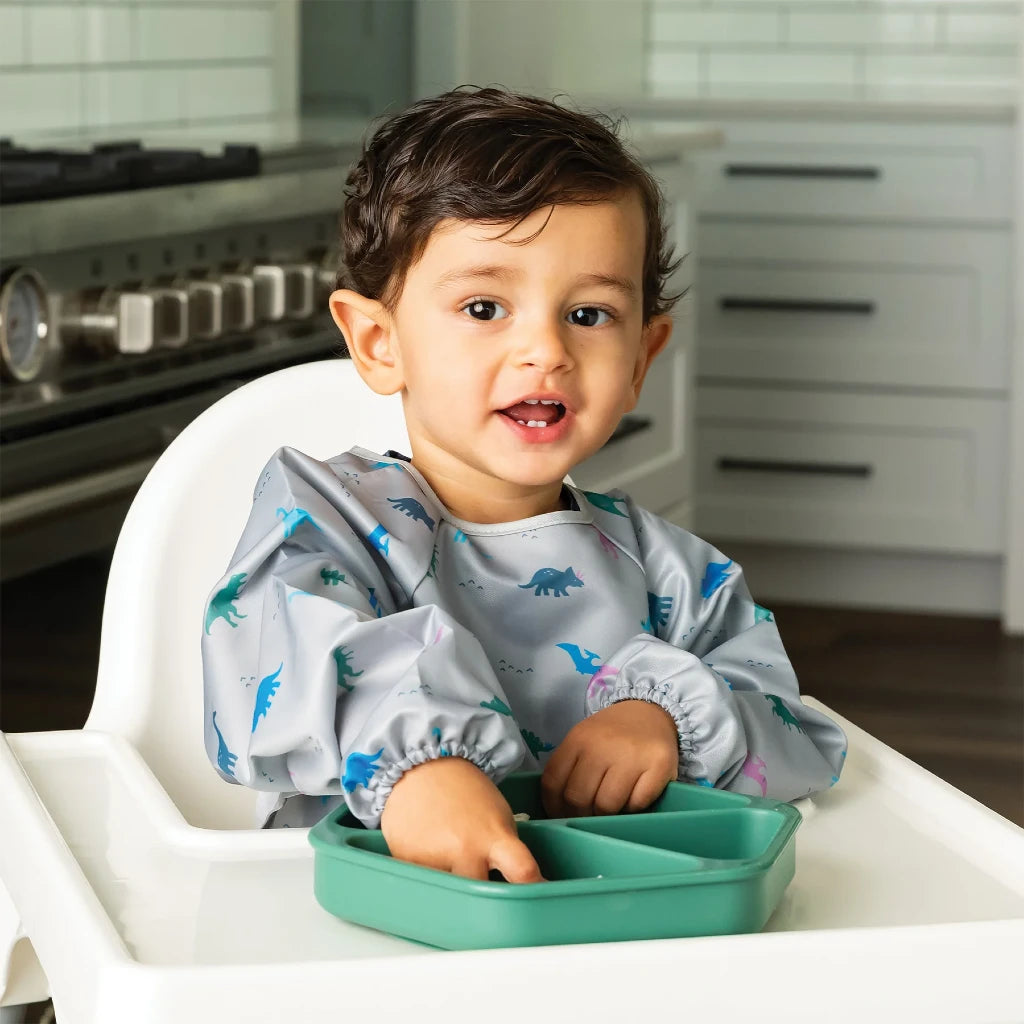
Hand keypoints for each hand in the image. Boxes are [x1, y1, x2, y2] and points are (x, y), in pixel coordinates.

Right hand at [381, 757, 543, 882]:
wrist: (421, 767)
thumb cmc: (464, 791)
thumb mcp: (497, 815)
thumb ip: (505, 850)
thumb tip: (516, 884)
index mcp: (494, 836)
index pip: (522, 870)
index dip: (535, 888)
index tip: (539, 897)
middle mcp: (464, 850)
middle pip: (482, 897)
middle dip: (485, 894)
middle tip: (480, 879)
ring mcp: (433, 859)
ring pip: (450, 895)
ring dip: (453, 884)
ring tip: (447, 854)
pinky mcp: (406, 861)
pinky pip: (423, 885)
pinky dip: (428, 874)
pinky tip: (427, 850)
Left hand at [541, 699, 678, 817]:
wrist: (650, 711)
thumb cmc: (612, 734)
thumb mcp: (584, 741)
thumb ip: (569, 768)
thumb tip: (557, 811)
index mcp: (578, 739)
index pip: (553, 783)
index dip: (554, 807)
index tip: (561, 816)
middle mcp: (602, 745)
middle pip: (578, 798)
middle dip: (581, 815)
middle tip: (588, 817)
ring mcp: (631, 755)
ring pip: (607, 805)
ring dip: (607, 816)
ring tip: (611, 810)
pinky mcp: (659, 765)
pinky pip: (637, 803)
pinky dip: (632, 809)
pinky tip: (632, 799)